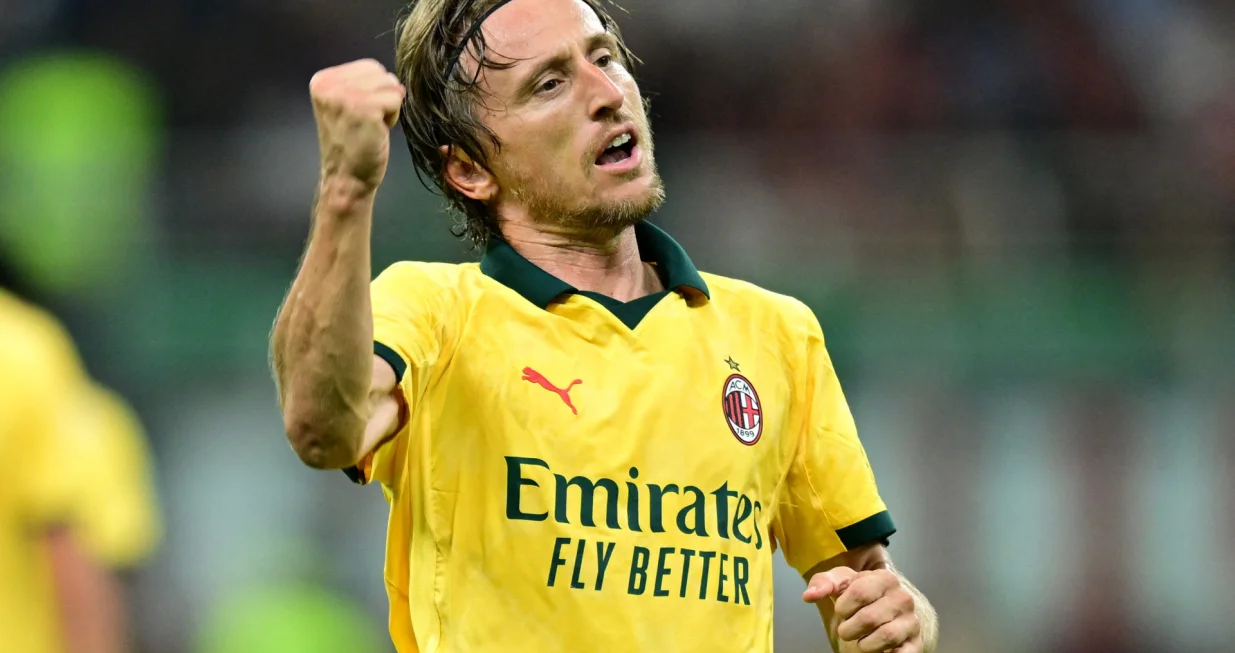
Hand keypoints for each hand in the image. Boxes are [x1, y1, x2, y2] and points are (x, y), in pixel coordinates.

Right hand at [309, 59, 405, 189]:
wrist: (346, 177)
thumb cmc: (351, 143)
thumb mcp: (345, 104)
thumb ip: (358, 84)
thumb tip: (392, 76)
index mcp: (322, 79)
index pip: (369, 66)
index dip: (373, 90)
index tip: (359, 113)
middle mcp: (330, 83)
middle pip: (380, 72)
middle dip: (382, 96)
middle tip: (367, 121)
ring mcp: (346, 95)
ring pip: (391, 85)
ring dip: (388, 106)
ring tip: (371, 125)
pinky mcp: (365, 107)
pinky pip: (396, 99)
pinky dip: (393, 117)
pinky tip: (377, 131)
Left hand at [803, 566, 921, 652]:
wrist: (880, 609)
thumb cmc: (858, 595)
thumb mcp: (840, 584)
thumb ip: (823, 584)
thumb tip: (809, 595)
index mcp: (885, 578)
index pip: (860, 592)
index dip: (843, 606)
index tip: (841, 611)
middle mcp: (902, 598)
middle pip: (869, 617)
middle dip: (850, 628)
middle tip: (845, 631)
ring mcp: (911, 621)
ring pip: (886, 635)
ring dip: (865, 644)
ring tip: (860, 642)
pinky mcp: (915, 643)